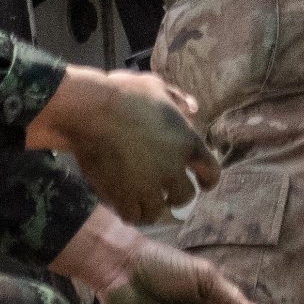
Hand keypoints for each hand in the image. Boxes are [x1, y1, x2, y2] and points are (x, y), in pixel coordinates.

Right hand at [25, 66, 216, 223]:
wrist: (92, 111)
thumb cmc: (124, 94)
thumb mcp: (156, 86)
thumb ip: (177, 99)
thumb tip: (193, 108)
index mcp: (187, 142)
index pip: (211, 171)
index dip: (208, 180)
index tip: (203, 184)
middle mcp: (172, 168)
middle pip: (185, 195)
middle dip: (178, 194)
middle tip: (167, 191)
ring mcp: (148, 185)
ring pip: (158, 211)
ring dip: (154, 207)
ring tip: (145, 202)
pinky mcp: (123, 196)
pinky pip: (133, 216)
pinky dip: (132, 213)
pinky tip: (127, 206)